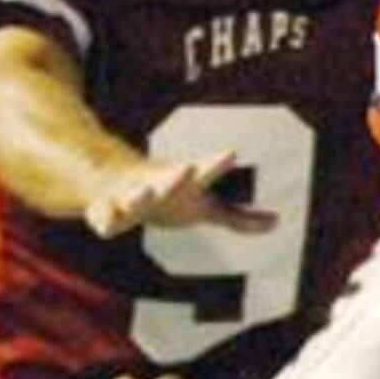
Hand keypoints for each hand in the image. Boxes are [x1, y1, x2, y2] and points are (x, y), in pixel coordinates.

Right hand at [83, 151, 277, 238]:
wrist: (118, 183)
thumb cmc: (171, 196)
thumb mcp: (205, 208)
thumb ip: (237, 217)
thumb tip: (276, 222)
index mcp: (183, 181)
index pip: (205, 171)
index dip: (217, 164)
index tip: (231, 153)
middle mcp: (158, 184)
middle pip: (167, 180)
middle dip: (174, 176)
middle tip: (184, 170)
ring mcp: (130, 195)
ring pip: (132, 196)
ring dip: (136, 197)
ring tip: (138, 197)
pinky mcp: (107, 211)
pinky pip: (103, 215)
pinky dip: (104, 219)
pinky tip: (105, 225)